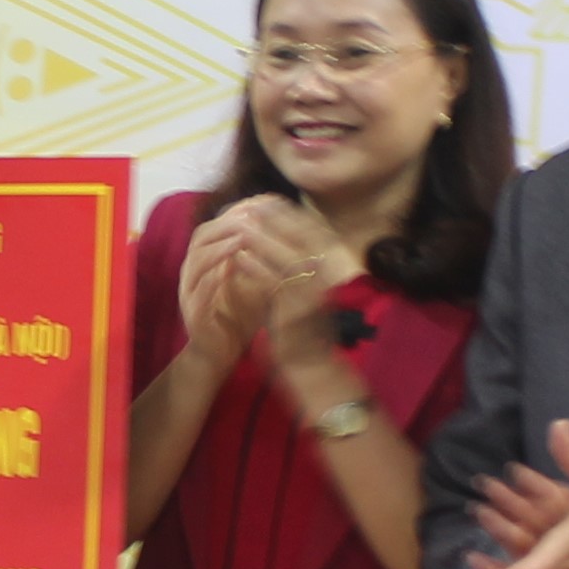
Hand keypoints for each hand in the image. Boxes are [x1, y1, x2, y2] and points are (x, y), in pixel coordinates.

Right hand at [172, 198, 282, 373]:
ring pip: (196, 261)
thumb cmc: (238, 316)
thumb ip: (259, 259)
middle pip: (201, 237)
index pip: (215, 227)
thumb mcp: (253, 281)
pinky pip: (197, 292)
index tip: (259, 203)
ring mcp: (190, 293)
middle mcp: (193, 273)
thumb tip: (282, 232)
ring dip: (219, 247)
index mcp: (206, 261)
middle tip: (250, 216)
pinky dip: (212, 279)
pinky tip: (228, 271)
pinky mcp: (192, 314)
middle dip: (225, 223)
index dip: (234, 213)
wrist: (220, 354)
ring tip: (241, 237)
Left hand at [216, 192, 360, 370]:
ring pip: (290, 258)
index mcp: (328, 271)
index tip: (268, 199)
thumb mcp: (300, 291)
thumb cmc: (302, 328)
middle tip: (252, 204)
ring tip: (242, 225)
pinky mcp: (297, 314)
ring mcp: (314, 296)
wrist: (312, 368)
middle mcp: (326, 280)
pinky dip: (257, 268)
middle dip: (278, 218)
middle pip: (305, 238)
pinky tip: (240, 258)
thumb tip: (277, 236)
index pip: (314, 231)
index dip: (291, 213)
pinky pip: (276, 284)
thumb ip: (293, 266)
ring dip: (265, 239)